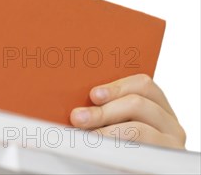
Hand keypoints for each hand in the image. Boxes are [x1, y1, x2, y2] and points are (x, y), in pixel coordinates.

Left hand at [70, 74, 185, 148]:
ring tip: (85, 137)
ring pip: (138, 129)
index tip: (93, 95)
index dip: (116, 87)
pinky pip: (140, 153)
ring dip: (106, 131)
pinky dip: (115, 149)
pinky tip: (99, 151)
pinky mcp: (166, 164)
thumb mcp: (112, 123)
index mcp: (156, 106)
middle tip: (78, 118)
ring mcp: (171, 143)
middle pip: (138, 103)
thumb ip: (104, 109)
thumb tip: (79, 104)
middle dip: (103, 111)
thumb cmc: (117, 149)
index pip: (143, 85)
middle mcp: (168, 123)